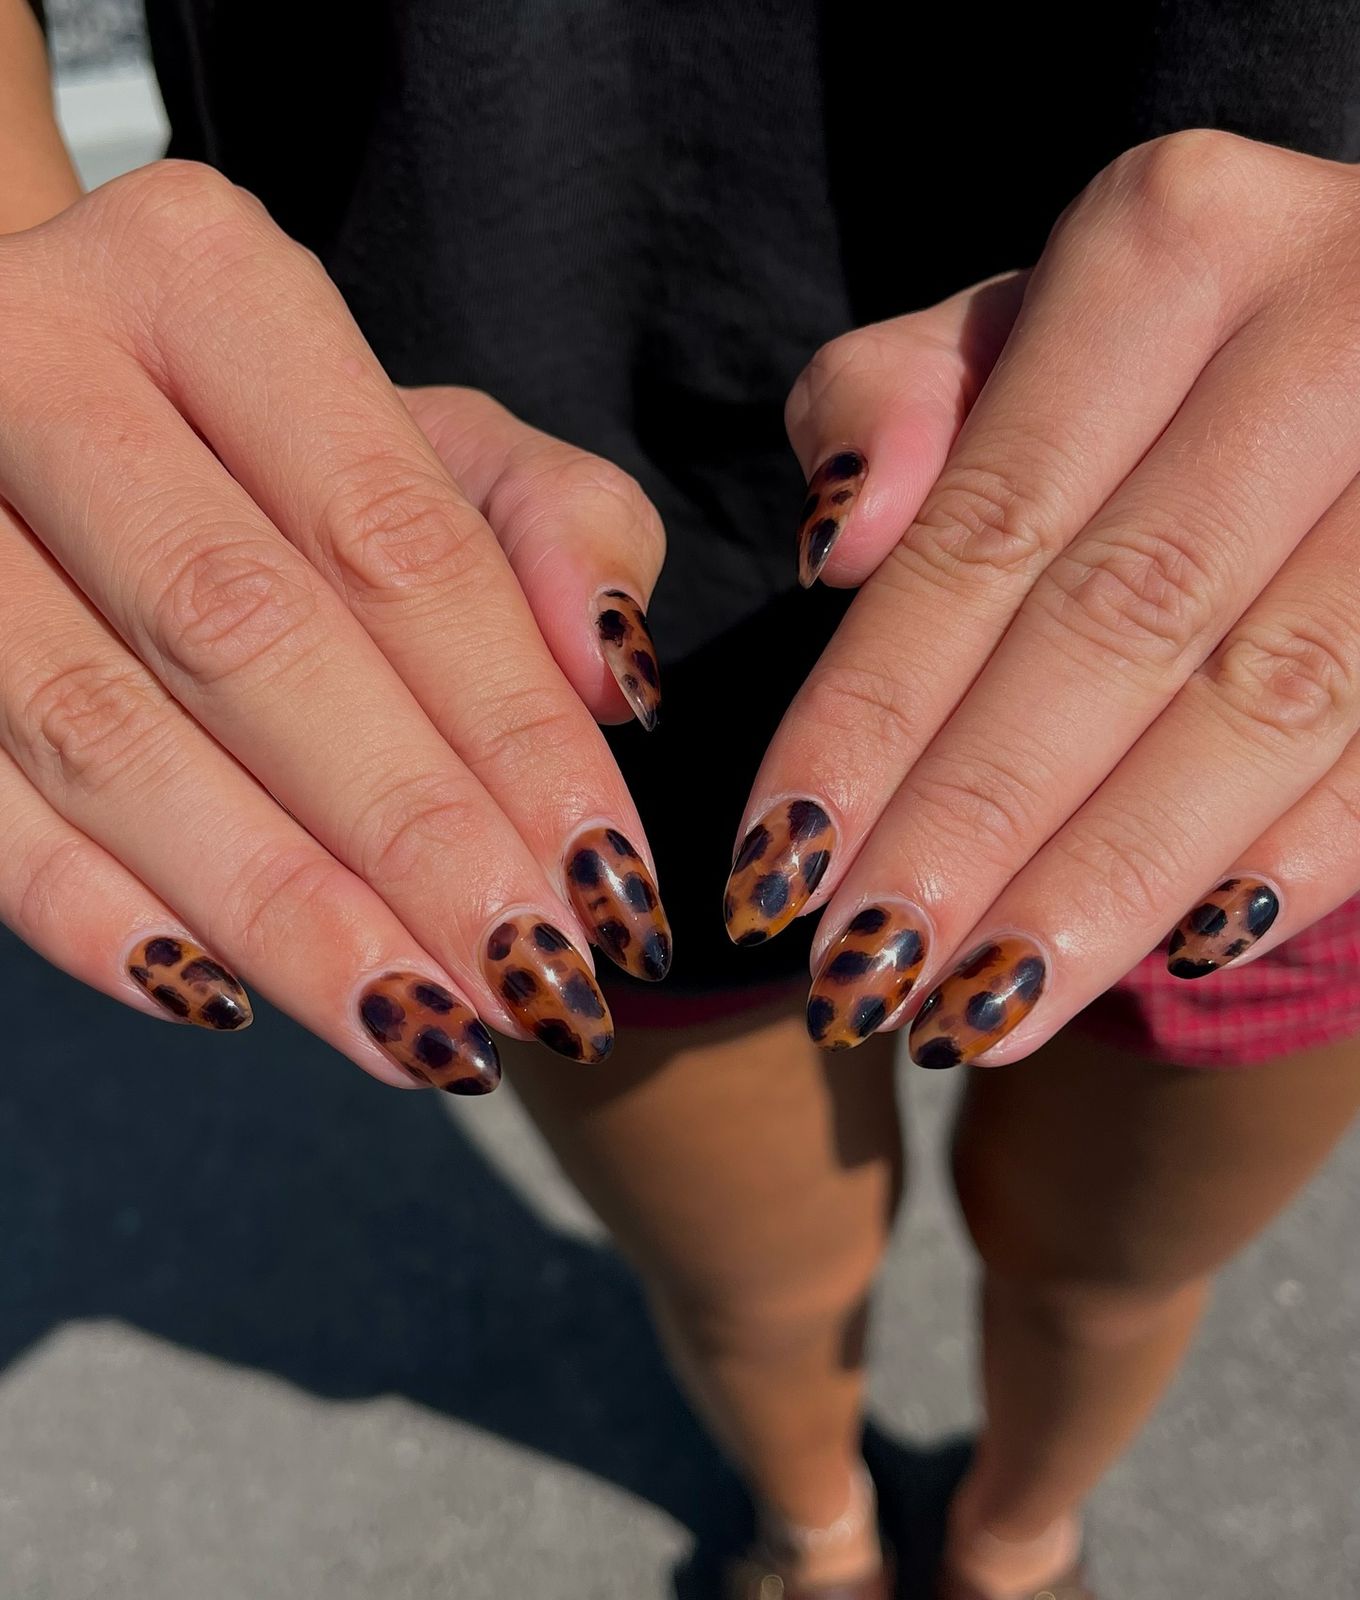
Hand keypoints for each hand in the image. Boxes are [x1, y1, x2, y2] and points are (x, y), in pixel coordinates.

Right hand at [0, 161, 670, 1091]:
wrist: (36, 408)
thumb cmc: (267, 438)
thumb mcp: (431, 437)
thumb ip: (552, 526)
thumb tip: (619, 679)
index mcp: (207, 284)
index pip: (397, 544)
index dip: (516, 734)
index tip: (612, 889)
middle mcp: (40, 359)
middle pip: (250, 641)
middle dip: (410, 840)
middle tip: (533, 986)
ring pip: (103, 736)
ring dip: (275, 910)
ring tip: (424, 1032)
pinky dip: (93, 914)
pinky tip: (223, 999)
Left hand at [732, 130, 1359, 1064]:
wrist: (1351, 343)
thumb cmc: (1134, 361)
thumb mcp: (1005, 334)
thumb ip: (895, 401)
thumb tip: (837, 540)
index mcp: (1172, 244)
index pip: (981, 533)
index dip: (866, 718)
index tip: (770, 871)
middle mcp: (1331, 328)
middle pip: (1114, 631)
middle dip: (974, 829)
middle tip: (860, 983)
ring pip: (1261, 709)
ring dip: (1109, 885)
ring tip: (973, 1014)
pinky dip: (1295, 858)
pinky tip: (1178, 953)